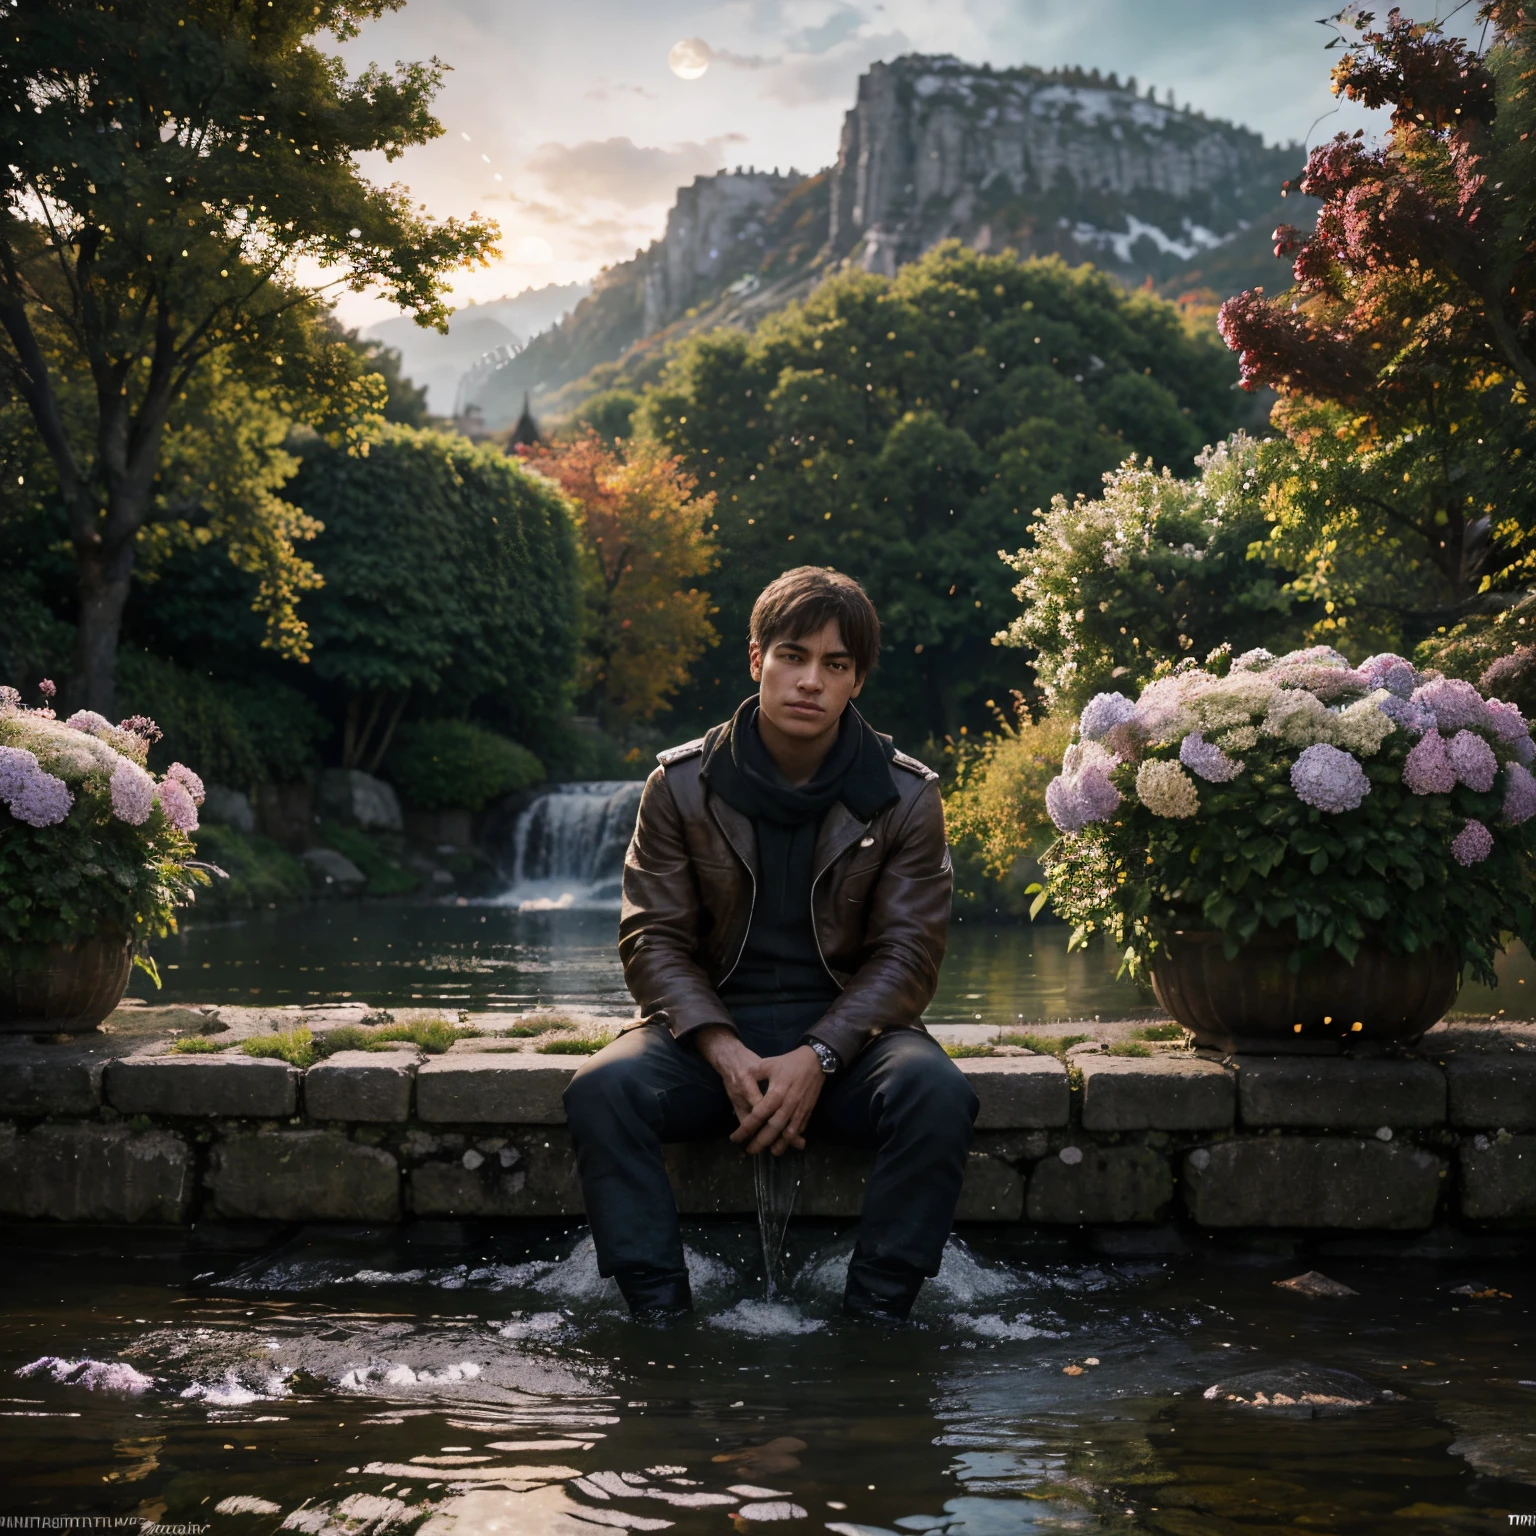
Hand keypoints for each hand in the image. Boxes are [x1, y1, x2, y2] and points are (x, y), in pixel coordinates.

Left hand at [694, 1028, 824, 1154]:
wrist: (816, 1061)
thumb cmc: (790, 1062)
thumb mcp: (769, 1064)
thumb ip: (755, 1073)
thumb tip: (740, 1078)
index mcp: (776, 1093)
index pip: (758, 1115)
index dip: (746, 1128)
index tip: (736, 1138)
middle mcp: (788, 1105)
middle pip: (773, 1129)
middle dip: (761, 1142)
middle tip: (750, 1151)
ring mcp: (800, 1109)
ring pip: (789, 1132)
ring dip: (780, 1144)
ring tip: (771, 1152)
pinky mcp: (808, 1111)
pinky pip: (800, 1128)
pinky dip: (793, 1138)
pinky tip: (787, 1143)